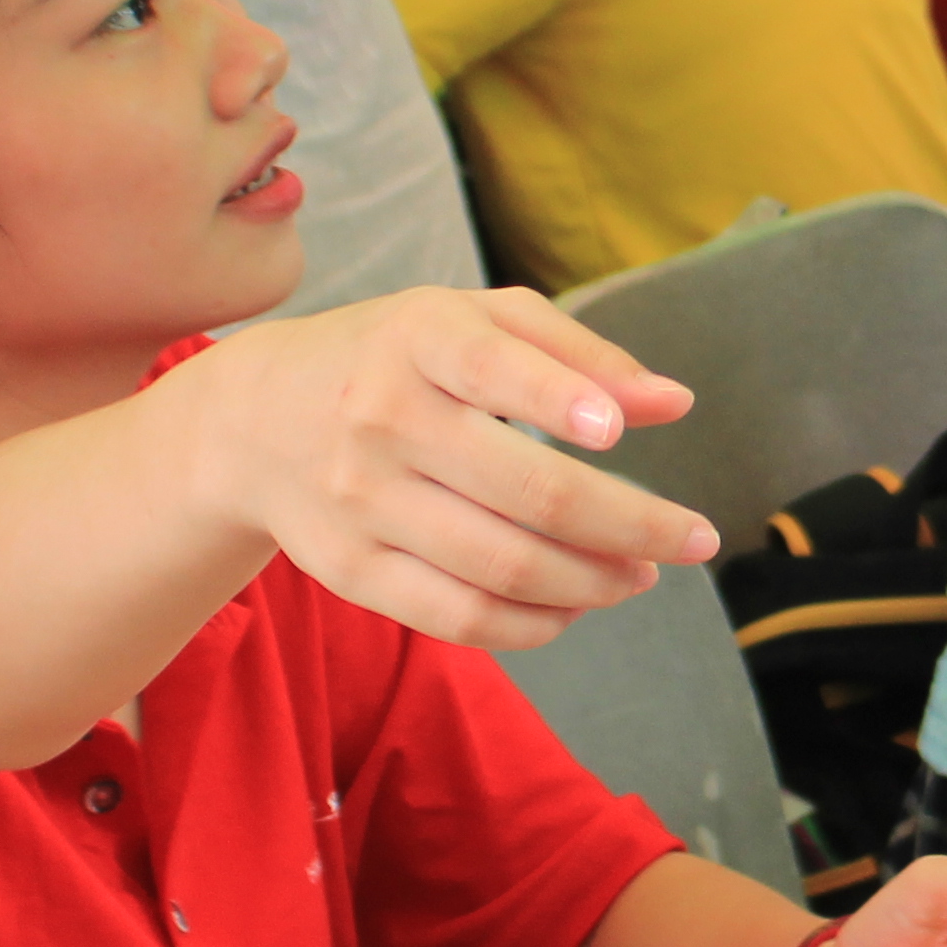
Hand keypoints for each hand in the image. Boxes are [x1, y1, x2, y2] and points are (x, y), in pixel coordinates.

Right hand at [178, 287, 718, 649]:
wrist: (251, 420)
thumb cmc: (396, 358)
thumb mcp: (475, 321)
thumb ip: (578, 353)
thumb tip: (673, 403)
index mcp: (419, 340)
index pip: (492, 367)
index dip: (561, 401)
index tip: (618, 433)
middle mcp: (383, 419)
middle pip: (527, 493)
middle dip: (633, 525)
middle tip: (695, 539)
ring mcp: (363, 503)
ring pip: (503, 566)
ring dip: (596, 582)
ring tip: (642, 574)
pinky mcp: (351, 571)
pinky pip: (459, 618)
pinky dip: (536, 625)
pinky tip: (576, 606)